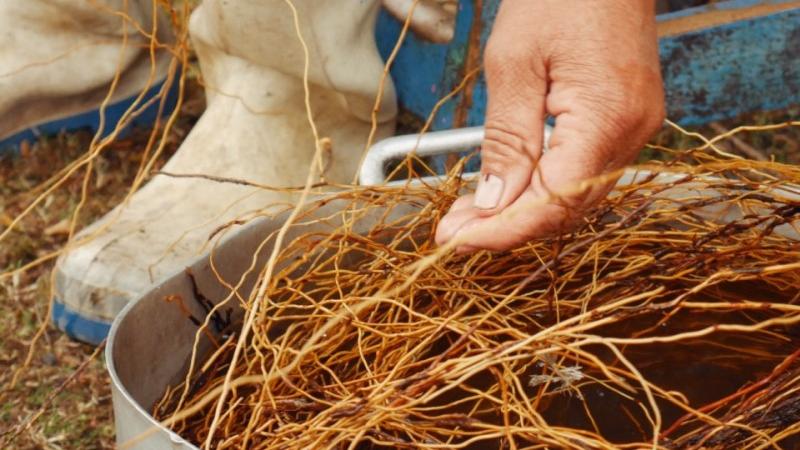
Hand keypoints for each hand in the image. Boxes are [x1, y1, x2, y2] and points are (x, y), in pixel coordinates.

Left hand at [435, 0, 664, 250]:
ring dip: (521, 211)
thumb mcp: (514, 65)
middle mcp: (632, 134)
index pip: (551, 204)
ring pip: (574, 198)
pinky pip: (583, 174)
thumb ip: (507, 142)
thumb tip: (494, 205)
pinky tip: (508, 188)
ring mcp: (635, 130)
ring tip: (471, 213)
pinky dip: (542, 188)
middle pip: (565, 210)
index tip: (453, 240)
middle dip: (504, 227)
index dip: (500, 231)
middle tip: (452, 229)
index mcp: (606, 119)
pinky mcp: (626, 122)